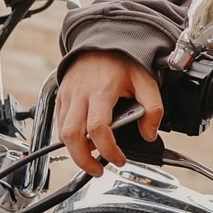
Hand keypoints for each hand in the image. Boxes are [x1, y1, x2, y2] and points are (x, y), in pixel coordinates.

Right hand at [55, 51, 163, 177]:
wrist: (102, 42)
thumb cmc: (122, 61)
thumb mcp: (146, 80)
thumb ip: (153, 108)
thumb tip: (148, 134)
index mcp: (101, 91)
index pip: (98, 127)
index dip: (108, 149)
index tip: (119, 159)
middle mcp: (80, 95)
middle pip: (71, 135)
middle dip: (82, 159)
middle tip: (97, 170)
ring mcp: (68, 96)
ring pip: (62, 132)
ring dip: (75, 150)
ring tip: (93, 158)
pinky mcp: (61, 98)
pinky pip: (60, 123)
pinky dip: (70, 137)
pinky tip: (85, 140)